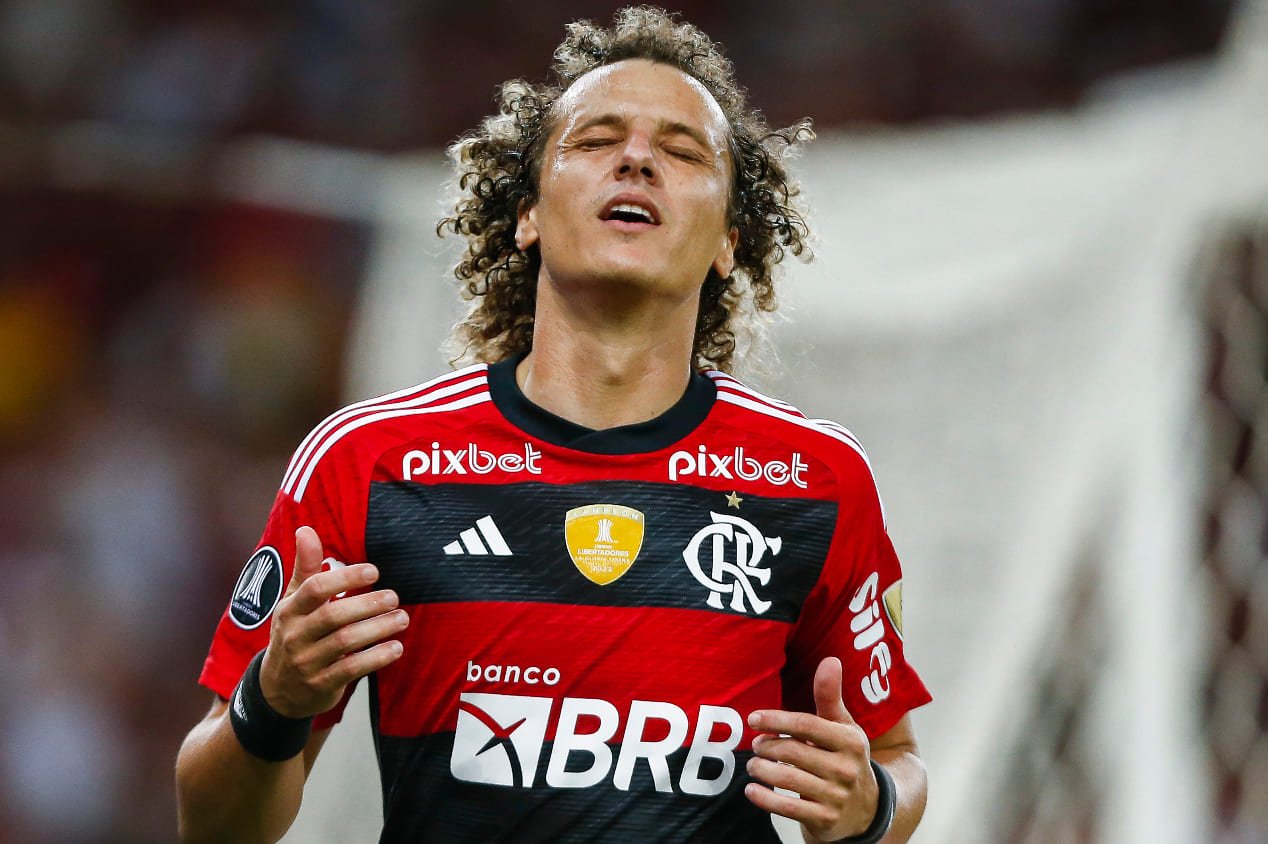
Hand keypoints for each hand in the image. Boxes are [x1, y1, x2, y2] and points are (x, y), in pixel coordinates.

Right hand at [259, 526, 407, 717]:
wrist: (278, 690)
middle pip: (333, 616)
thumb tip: (305, 529)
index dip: (345, 578)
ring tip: (402, 618)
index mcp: (289, 610)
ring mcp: (306, 662)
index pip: (315, 589)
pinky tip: (396, 647)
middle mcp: (295, 636)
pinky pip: (351, 670)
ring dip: (377, 629)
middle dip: (367, 604)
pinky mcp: (321, 685)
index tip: (374, 571)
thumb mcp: (293, 601)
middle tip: (394, 596)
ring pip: (344, 643)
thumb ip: (305, 567)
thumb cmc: (294, 633)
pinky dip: (376, 658)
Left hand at [745, 656, 878, 841]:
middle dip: (767, 746)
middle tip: (756, 745)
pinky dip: (764, 798)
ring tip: (753, 765)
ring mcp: (836, 796)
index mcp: (850, 741)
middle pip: (793, 751)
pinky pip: (788, 808)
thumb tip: (830, 660)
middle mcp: (846, 768)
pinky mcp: (825, 819)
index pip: (807, 725)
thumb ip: (830, 696)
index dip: (776, 720)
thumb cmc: (845, 757)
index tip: (754, 719)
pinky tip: (752, 790)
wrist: (867, 808)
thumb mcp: (842, 727)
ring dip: (761, 770)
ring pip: (787, 778)